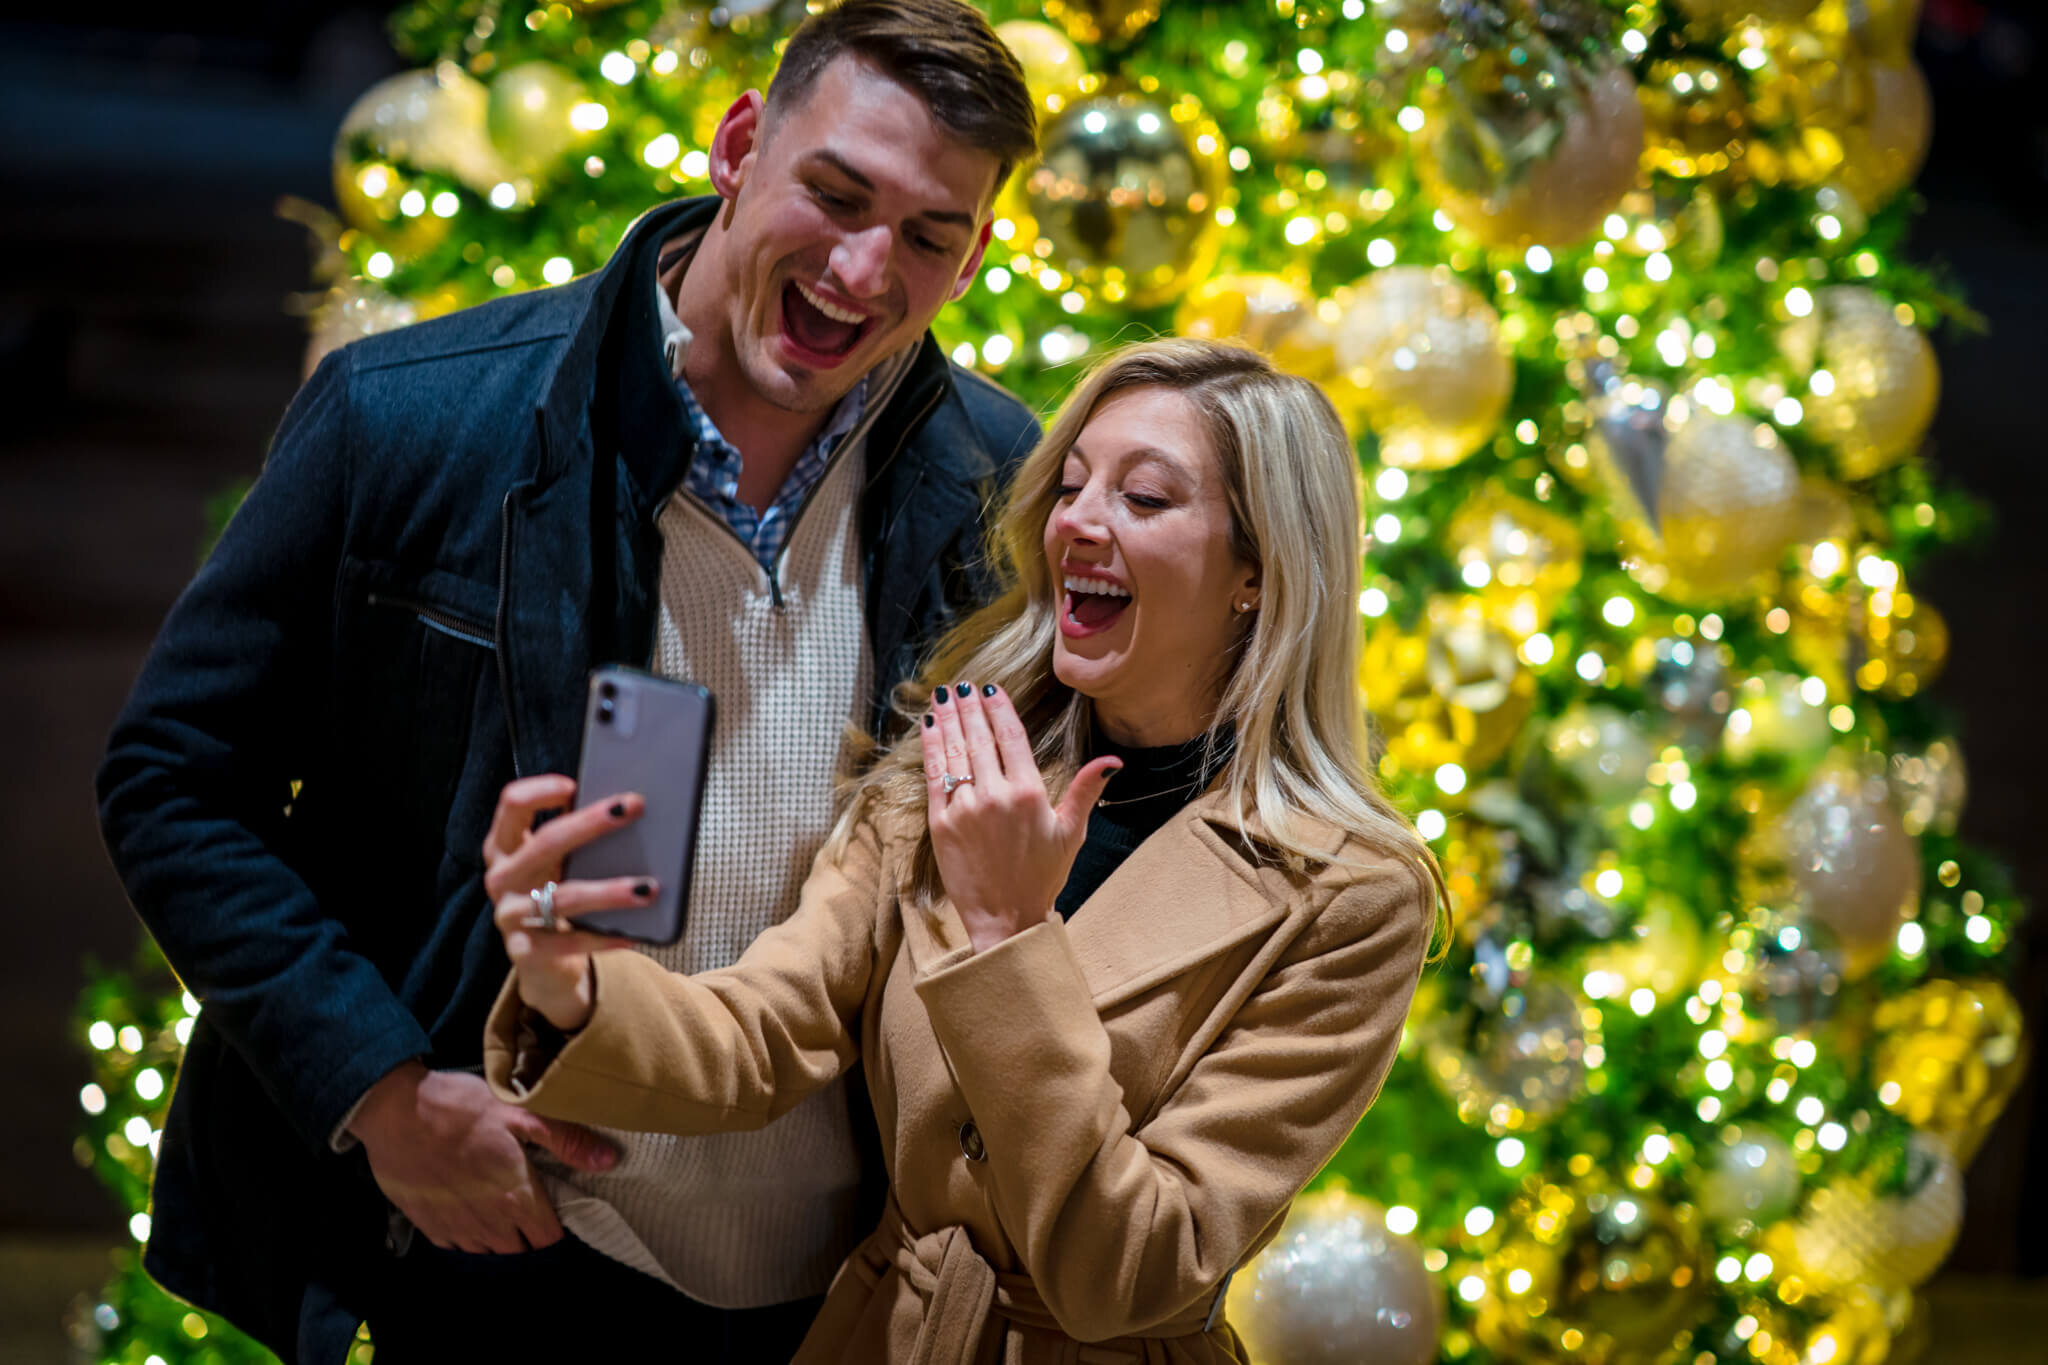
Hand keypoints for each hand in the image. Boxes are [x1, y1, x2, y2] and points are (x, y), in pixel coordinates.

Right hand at [348, 1062, 618, 1253]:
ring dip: (498, 1237)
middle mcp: (487, 1221)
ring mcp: (454, 1226)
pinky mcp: (427, 1223)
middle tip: (528, 1208)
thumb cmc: (461, 1108)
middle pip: (519, 1248)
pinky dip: (466, 1234)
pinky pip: (455, 1244)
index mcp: (515, 1196)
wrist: (394, 1111)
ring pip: (487, 1249)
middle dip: (528, 1234)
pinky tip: (467, 1211)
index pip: (547, 1237)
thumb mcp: (519, 1113)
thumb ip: (566, 1140)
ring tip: (499, 1210)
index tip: (555, 1212)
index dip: (555, 1227)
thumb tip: (609, 1160)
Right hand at [482, 774, 654, 1031]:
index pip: (512, 804)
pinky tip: (633, 934)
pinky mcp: (526, 951)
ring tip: (649, 887)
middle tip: (634, 806)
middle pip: (544, 843)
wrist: (540, 958)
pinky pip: (570, 942)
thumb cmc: (555, 892)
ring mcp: (510, 916)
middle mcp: (502, 877)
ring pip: (563, 897)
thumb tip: (628, 805)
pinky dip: (604, 938)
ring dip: (609, 891)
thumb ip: (575, 835)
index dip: (541, 790)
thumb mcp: (558, 862)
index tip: (575, 785)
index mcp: (505, 845)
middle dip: (591, 823)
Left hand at [920, 684, 1119, 952]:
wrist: (1006, 918)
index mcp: (1029, 793)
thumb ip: (1086, 790)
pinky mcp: (941, 824)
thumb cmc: (1043, 876)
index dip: (999, 709)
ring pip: (954, 753)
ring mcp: (964, 809)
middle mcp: (995, 795)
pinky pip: (934, 777)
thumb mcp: (1071, 832)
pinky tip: (929, 729)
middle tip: (962, 685)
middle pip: (979, 738)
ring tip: (942, 697)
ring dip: (947, 720)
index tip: (991, 689)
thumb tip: (1112, 761)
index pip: (1011, 737)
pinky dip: (931, 750)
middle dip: (969, 707)